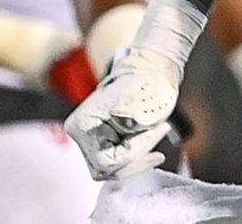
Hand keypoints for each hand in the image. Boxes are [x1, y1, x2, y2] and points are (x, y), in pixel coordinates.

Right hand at [64, 46, 179, 179]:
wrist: (149, 72)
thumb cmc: (146, 81)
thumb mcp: (142, 95)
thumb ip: (131, 111)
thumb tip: (126, 121)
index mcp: (83, 124)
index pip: (107, 160)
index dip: (137, 149)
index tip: (160, 128)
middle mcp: (81, 135)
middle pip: (106, 169)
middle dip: (136, 158)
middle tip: (158, 135)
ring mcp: (90, 140)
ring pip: (111, 169)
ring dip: (137, 159)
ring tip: (155, 135)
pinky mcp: (102, 143)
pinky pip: (116, 164)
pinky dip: (135, 158)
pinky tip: (150, 146)